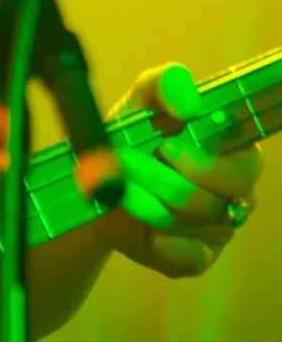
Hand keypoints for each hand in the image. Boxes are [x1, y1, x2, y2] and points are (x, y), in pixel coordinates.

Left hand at [97, 61, 263, 278]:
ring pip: (200, 219)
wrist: (95, 186)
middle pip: (227, 191)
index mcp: (233, 148)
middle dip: (168, 179)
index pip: (247, 159)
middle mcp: (236, 189)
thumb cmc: (130, 135)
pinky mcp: (197, 256)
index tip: (165, 146)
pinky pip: (193, 258)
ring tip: (120, 189)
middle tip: (128, 165)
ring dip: (151, 203)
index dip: (207, 159)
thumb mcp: (141, 99)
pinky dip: (168, 247)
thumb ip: (165, 83)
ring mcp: (219, 225)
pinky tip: (148, 234)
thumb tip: (189, 103)